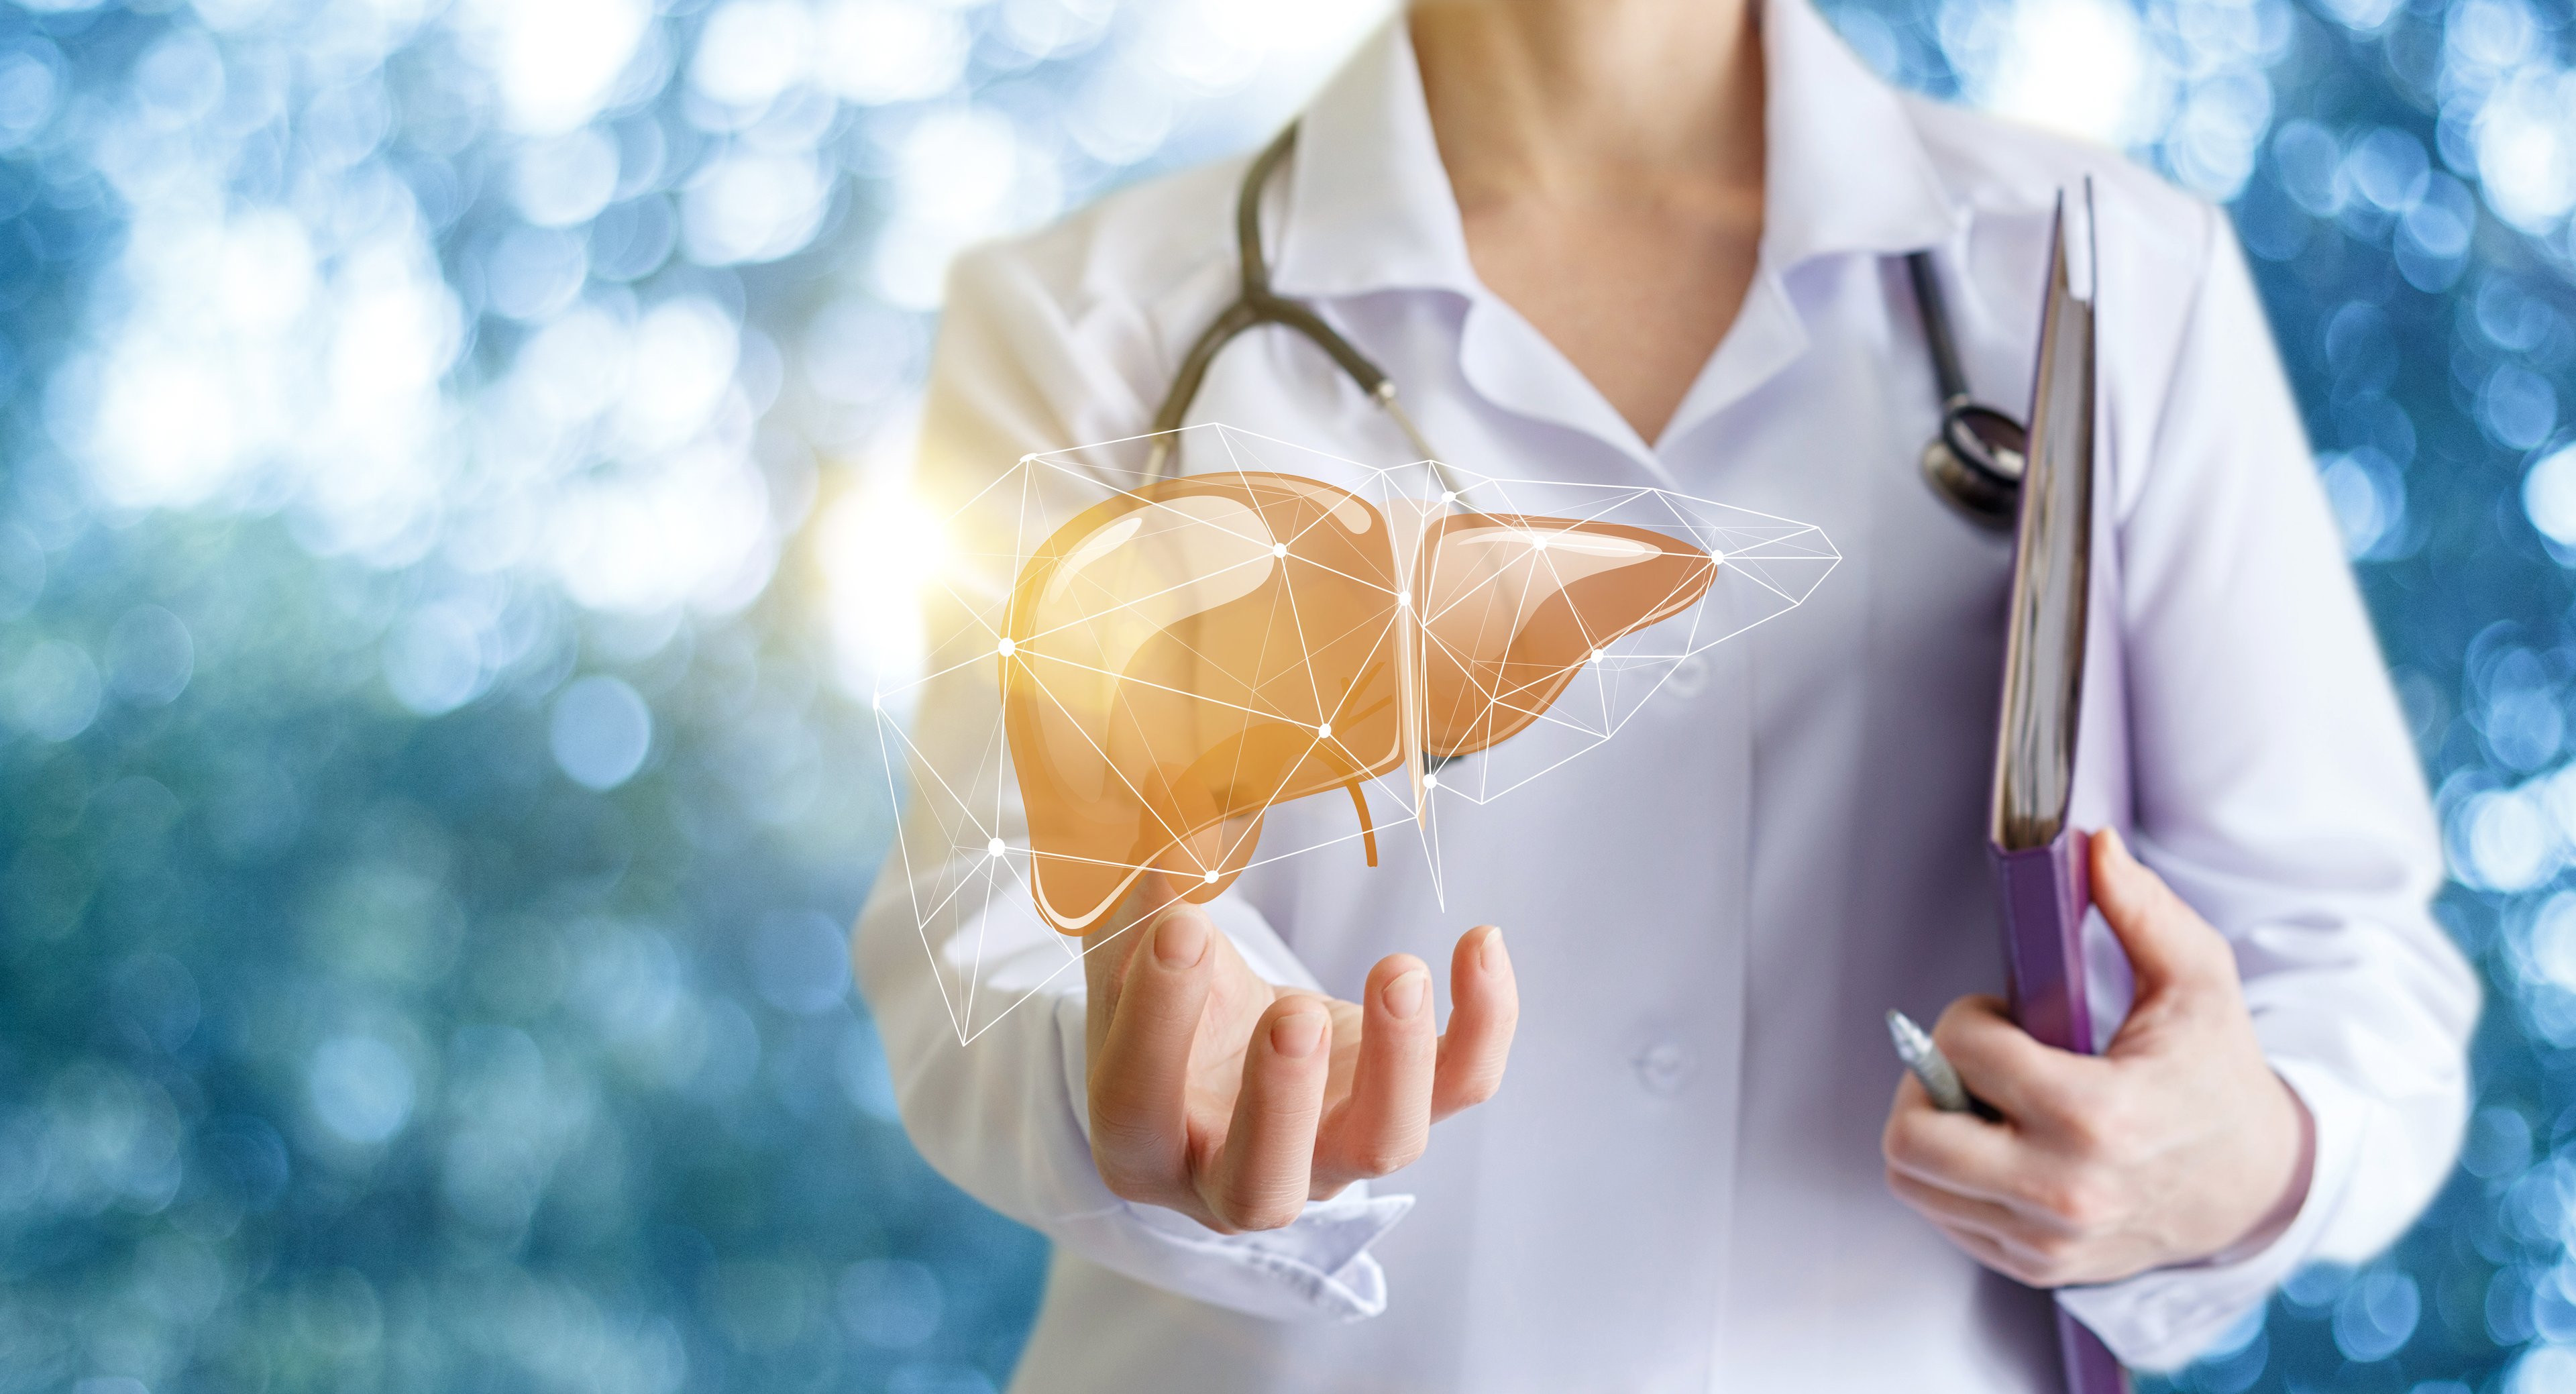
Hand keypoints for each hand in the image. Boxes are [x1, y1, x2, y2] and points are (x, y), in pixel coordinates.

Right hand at [1082, 873, 1518, 1232]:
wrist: (1219, 1042)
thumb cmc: (1156, 995)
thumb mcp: (1126, 944)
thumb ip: (1144, 890)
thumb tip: (1180, 799)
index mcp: (1139, 1143)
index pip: (1139, 1104)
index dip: (1157, 1023)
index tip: (1181, 927)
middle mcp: (1232, 1178)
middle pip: (1263, 1185)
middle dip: (1283, 1101)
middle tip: (1295, 1016)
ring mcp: (1330, 1154)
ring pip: (1382, 1145)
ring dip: (1397, 1061)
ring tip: (1396, 968)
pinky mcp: (1403, 1107)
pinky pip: (1461, 1084)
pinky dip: (1484, 1021)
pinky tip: (1480, 941)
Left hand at [1881, 829, 2313, 1286]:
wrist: (2256, 1186)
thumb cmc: (2218, 1077)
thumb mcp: (2200, 982)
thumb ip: (2143, 911)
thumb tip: (2094, 849)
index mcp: (2099, 1118)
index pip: (1965, 1053)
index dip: (1968, 1018)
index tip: (2004, 1014)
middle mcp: (2064, 1192)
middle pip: (1911, 1138)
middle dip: (1927, 1080)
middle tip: (1972, 1062)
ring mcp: (2045, 1240)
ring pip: (1912, 1178)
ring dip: (1931, 1126)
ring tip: (1987, 1101)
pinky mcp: (2033, 1266)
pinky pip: (1940, 1213)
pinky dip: (1950, 1173)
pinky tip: (1999, 1143)